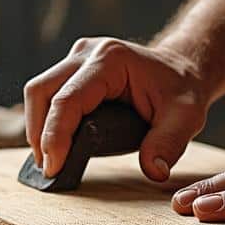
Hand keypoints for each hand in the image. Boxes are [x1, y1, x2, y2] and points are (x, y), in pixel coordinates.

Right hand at [24, 37, 209, 181]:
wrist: (183, 70)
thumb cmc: (183, 90)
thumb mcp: (186, 117)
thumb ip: (169, 143)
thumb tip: (154, 171)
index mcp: (111, 60)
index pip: (68, 99)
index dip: (55, 135)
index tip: (53, 168)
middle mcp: (87, 53)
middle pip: (41, 90)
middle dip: (38, 132)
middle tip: (47, 169)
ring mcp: (77, 59)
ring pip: (39, 91)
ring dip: (38, 128)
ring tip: (48, 161)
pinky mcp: (73, 70)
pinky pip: (48, 94)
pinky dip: (45, 121)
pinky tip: (53, 147)